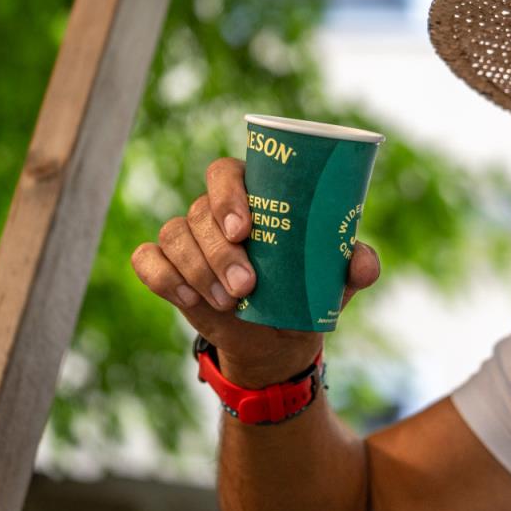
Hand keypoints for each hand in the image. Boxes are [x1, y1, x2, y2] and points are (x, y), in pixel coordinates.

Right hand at [131, 157, 380, 386]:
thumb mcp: (337, 279)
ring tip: (230, 302)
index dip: (227, 193)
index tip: (244, 228)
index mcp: (253, 195)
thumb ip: (357, 264)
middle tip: (245, 285)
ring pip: (174, 234)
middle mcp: (214, 211)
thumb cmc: (308, 290)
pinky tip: (190, 300)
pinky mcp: (168, 269)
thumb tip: (363, 263)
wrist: (281, 338)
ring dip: (198, 270)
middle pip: (200, 209)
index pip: (226, 172)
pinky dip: (163, 277)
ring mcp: (187, 238)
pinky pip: (148, 260)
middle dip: (220, 250)